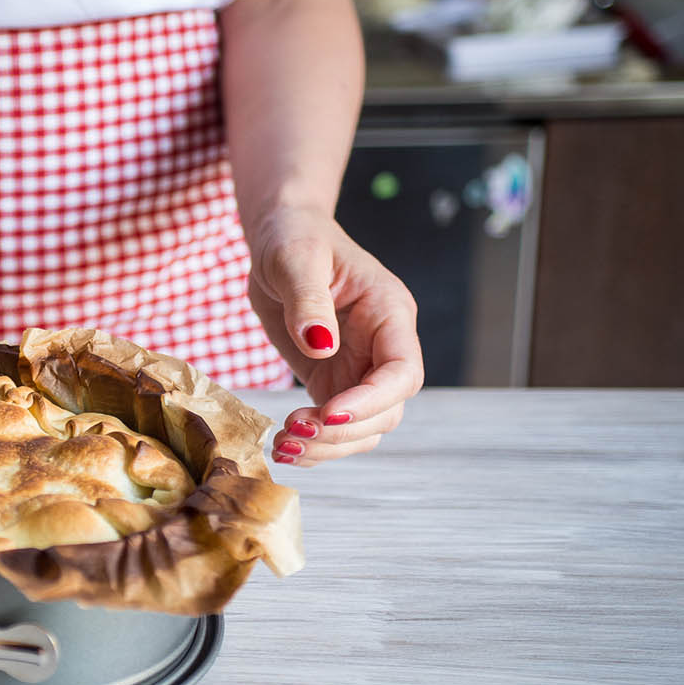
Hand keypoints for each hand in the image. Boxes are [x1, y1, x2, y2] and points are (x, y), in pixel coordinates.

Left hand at [246, 204, 423, 465]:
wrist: (281, 239)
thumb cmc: (295, 238)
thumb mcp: (296, 258)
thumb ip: (308, 301)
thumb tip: (321, 346)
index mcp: (389, 314)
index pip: (401, 372)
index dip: (371, 400)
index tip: (327, 412)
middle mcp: (383, 347)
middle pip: (386, 411)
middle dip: (343, 431)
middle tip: (293, 432)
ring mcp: (359, 368)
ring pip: (363, 429)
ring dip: (327, 446)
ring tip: (283, 446)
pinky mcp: (332, 381)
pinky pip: (333, 426)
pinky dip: (313, 444)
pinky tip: (283, 446)